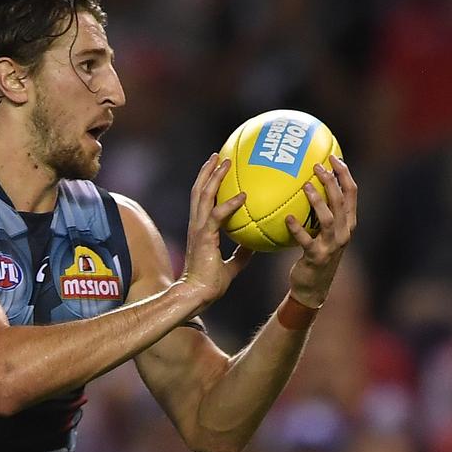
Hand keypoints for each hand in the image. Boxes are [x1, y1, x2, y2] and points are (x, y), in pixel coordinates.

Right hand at [179, 154, 254, 308]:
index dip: (207, 183)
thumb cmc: (210, 285)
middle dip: (208, 171)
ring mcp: (198, 229)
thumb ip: (241, 254)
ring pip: (203, 196)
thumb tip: (255, 246)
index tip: (216, 169)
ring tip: (224, 161)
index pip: (201, 200)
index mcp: (201, 230)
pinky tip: (243, 196)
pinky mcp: (204, 237)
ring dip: (214, 177)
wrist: (196, 295)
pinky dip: (229, 204)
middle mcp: (196, 225)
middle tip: (218, 156)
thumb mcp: (231, 267)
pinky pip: (216, 215)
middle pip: (198, 191)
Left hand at [285, 155, 357, 307]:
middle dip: (332, 181)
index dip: (344, 174)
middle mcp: (344, 233)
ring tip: (305, 186)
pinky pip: (306, 240)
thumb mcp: (321, 232)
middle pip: (341, 202)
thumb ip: (318, 211)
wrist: (313, 287)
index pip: (352, 193)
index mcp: (347, 223)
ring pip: (329, 219)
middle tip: (317, 165)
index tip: (333, 157)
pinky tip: (287, 218)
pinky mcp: (317, 257)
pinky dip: (298, 229)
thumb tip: (303, 184)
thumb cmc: (314, 254)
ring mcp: (332, 246)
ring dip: (318, 201)